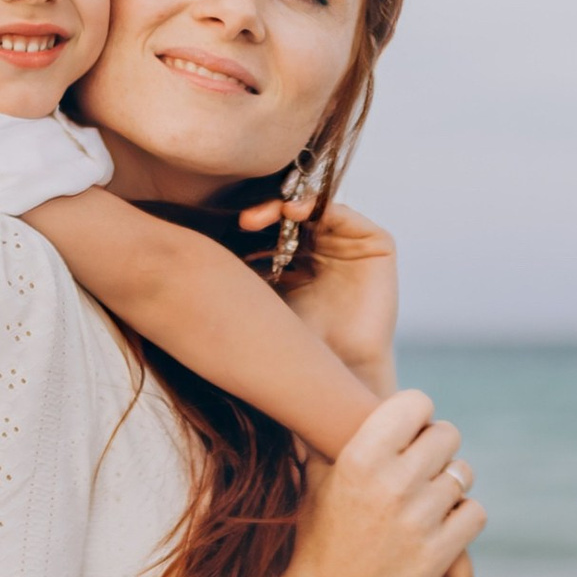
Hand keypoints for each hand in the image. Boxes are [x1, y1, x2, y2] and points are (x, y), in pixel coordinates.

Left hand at [240, 195, 398, 391]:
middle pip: (293, 216)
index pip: (275, 228)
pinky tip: (296, 212)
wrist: (340, 369)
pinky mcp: (376, 245)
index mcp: (296, 261)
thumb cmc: (300, 343)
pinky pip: (345, 215)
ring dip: (289, 206)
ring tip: (264, 216)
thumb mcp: (264, 297)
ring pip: (316, 210)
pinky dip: (321, 207)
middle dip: (268, 213)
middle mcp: (323, 250)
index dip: (253, 223)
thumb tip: (200, 244)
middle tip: (246, 221)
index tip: (228, 230)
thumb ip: (246, 267)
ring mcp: (349, 246)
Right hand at [283, 389, 484, 576]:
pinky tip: (442, 525)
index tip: (410, 432)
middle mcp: (390, 484)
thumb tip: (327, 386)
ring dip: (449, 485)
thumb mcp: (315, 479)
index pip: (416, 404)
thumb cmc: (312, 538)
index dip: (418, 416)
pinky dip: (463, 518)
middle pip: (447, 436)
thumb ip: (332, 435)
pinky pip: (474, 514)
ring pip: (463, 475)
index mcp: (358, 457)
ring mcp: (417, 520)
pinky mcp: (436, 555)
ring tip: (427, 498)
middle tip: (424, 464)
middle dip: (438, 448)